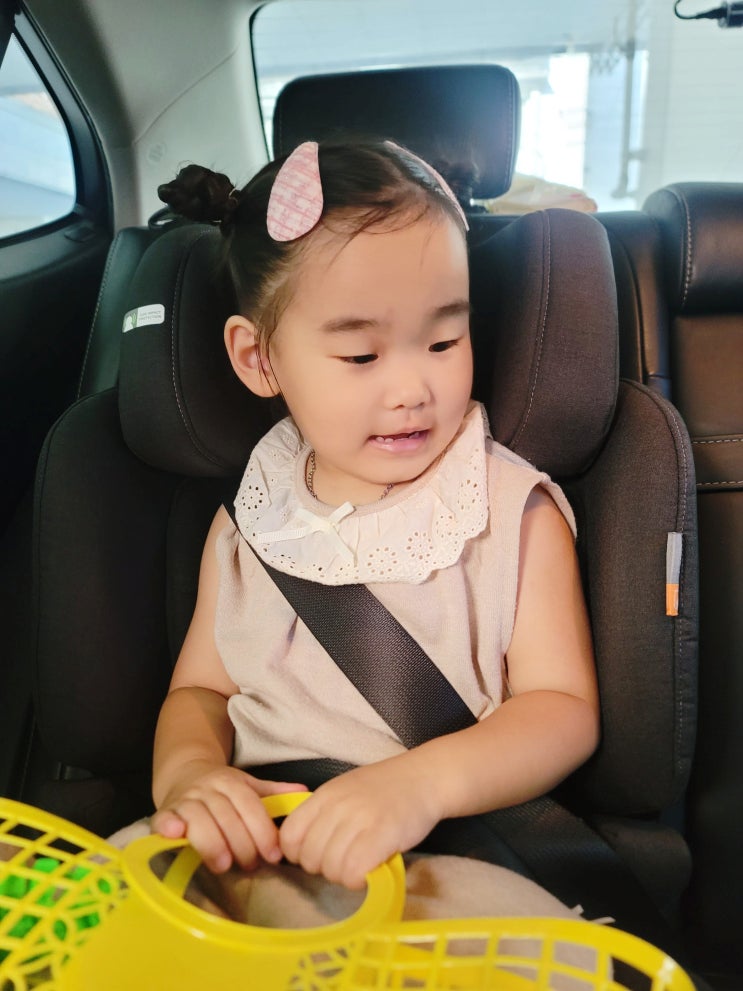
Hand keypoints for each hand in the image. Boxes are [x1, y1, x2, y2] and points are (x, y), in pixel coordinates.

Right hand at [151, 761, 306, 873]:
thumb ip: (273, 793)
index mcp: (231, 782)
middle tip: (250, 867)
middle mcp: (208, 788)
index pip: (249, 805)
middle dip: (241, 842)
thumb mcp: (248, 786)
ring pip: (198, 817)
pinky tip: (176, 835)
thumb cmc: (221, 790)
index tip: (274, 856)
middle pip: (226, 814)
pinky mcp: (164, 811)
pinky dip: (168, 826)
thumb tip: (305, 793)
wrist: (183, 773)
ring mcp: (185, 799)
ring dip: (211, 841)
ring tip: (223, 864)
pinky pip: (164, 818)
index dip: (262, 830)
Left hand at [279, 758, 440, 888]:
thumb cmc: (385, 789)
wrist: (425, 777)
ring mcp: (360, 819)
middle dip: (324, 868)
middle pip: (309, 858)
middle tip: (346, 861)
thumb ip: (323, 814)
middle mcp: (338, 805)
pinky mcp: (382, 835)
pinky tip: (370, 871)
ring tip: (361, 864)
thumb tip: (302, 850)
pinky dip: (358, 880)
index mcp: (325, 794)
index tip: (319, 855)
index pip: (289, 835)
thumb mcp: (345, 791)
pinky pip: (353, 872)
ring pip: (331, 869)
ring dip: (344, 876)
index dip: (299, 854)